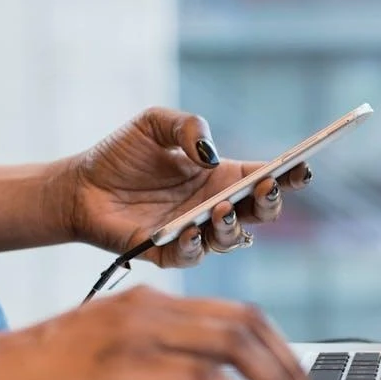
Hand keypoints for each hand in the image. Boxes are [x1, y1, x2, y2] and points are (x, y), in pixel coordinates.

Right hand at [0, 287, 319, 379]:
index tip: (299, 379)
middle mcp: (153, 308)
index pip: (240, 313)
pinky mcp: (123, 365)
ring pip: (233, 345)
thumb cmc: (48, 375)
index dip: (280, 345)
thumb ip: (172, 374)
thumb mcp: (122, 365)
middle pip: (247, 324)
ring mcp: (138, 331)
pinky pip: (199, 379)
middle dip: (289, 365)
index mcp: (155, 302)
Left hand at [64, 107, 311, 266]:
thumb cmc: (121, 154)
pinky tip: (190, 229)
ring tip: (221, 208)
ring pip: (233, 240)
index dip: (289, 175)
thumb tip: (210, 154)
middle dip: (270, 202)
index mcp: (222, 177)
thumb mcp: (154, 123)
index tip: (302, 167)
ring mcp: (195, 232)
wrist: (79, 186)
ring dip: (233, 226)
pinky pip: (192, 256)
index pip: (266, 178)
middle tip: (266, 187)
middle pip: (261, 213)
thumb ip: (187, 126)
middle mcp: (215, 207)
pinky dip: (195, 245)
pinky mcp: (168, 253)